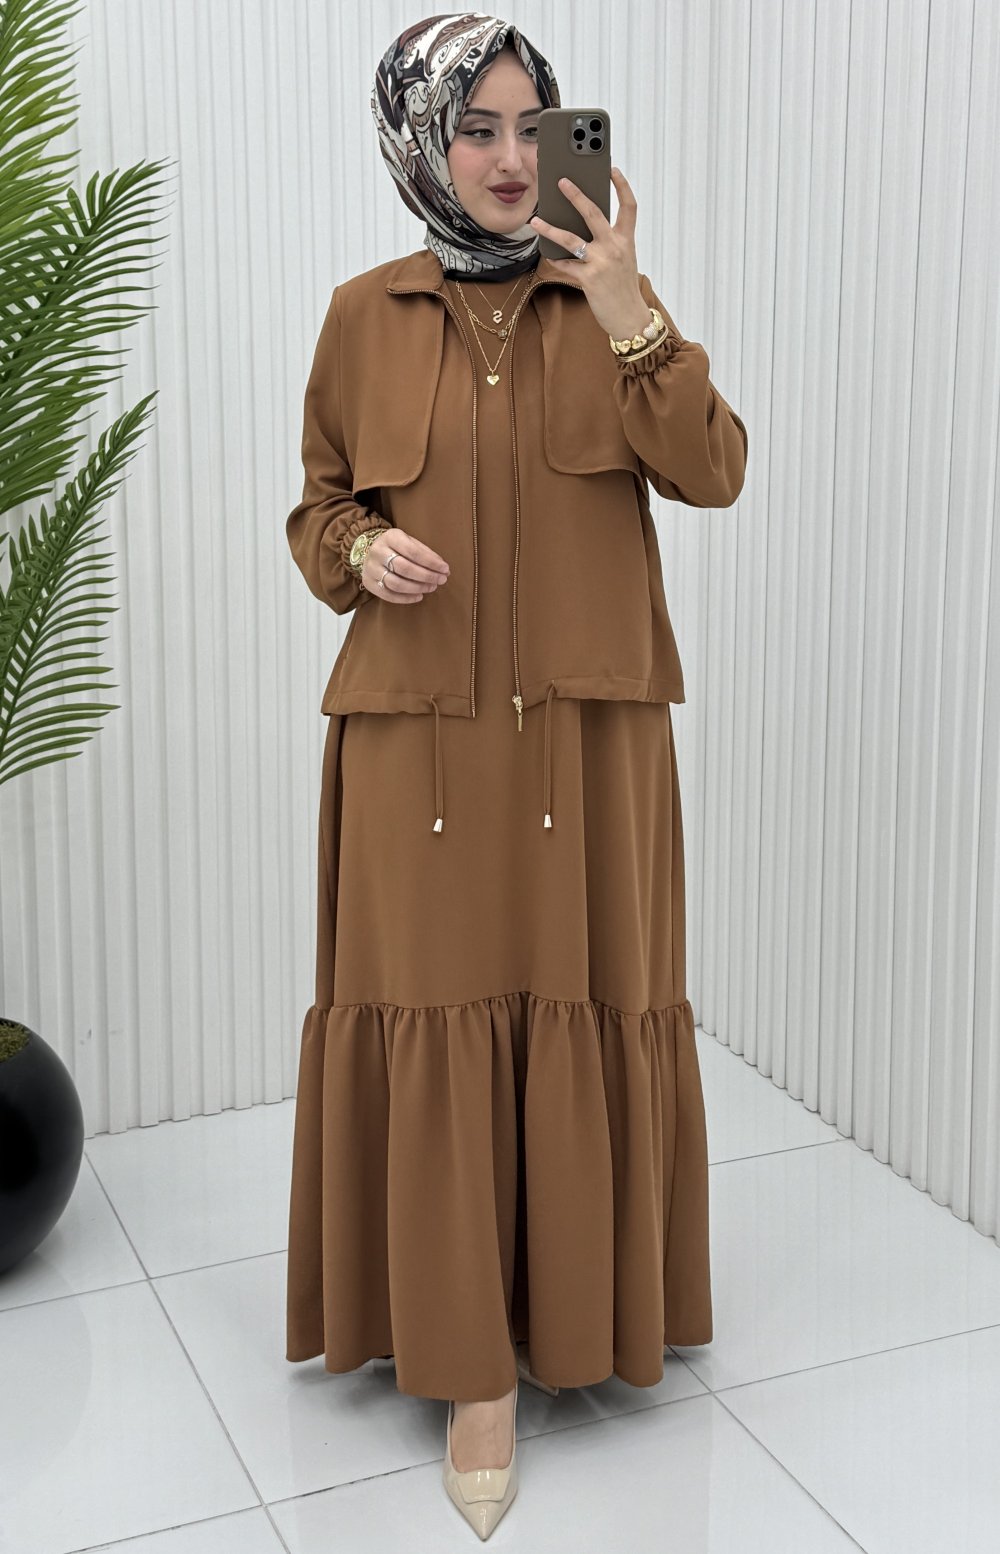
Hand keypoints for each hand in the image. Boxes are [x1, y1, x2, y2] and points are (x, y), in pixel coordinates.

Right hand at [362, 526, 449, 603]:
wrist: (367, 550)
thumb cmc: (396, 547)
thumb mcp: (409, 542)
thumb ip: (426, 553)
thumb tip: (444, 569)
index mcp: (390, 537)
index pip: (413, 552)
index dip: (431, 562)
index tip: (445, 569)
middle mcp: (378, 552)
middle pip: (405, 568)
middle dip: (426, 576)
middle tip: (441, 580)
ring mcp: (371, 568)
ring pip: (396, 583)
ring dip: (418, 588)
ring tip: (431, 588)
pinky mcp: (369, 583)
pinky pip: (388, 595)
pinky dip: (406, 598)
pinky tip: (419, 596)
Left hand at [529, 167, 649, 339]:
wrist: (629, 318)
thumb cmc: (623, 288)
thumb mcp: (623, 260)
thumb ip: (609, 242)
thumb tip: (582, 227)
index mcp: (626, 240)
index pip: (629, 206)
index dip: (622, 186)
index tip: (612, 169)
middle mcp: (615, 247)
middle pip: (593, 213)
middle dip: (576, 194)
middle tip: (561, 181)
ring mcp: (601, 262)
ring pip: (571, 239)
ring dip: (550, 228)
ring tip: (535, 219)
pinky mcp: (589, 279)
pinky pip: (566, 265)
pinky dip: (556, 260)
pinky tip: (547, 255)